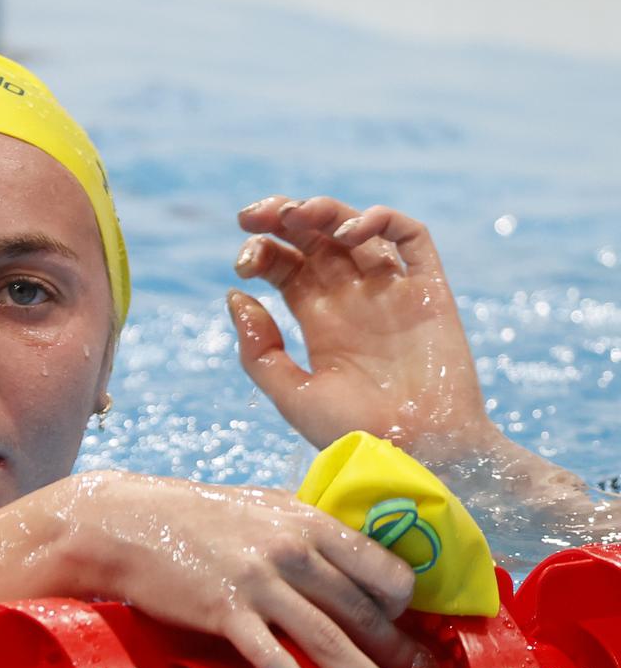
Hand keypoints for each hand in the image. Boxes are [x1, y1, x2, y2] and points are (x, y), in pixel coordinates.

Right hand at [55, 472, 429, 667]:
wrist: (123, 520)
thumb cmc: (191, 514)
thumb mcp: (257, 506)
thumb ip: (301, 527)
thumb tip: (343, 551)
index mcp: (303, 520)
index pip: (380, 566)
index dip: (403, 602)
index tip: (410, 625)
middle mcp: (290, 549)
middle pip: (364, 612)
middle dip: (402, 653)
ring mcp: (258, 581)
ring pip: (332, 642)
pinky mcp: (226, 611)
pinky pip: (277, 662)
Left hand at [229, 195, 493, 459]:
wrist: (421, 457)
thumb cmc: (356, 435)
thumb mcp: (293, 395)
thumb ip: (260, 351)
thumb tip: (237, 295)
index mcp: (320, 320)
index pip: (286, 266)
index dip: (262, 251)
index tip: (243, 262)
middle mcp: (354, 299)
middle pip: (316, 239)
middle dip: (282, 217)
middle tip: (253, 216)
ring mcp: (392, 292)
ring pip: (358, 229)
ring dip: (325, 210)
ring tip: (296, 214)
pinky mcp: (430, 291)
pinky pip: (412, 239)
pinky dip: (382, 220)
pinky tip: (347, 231)